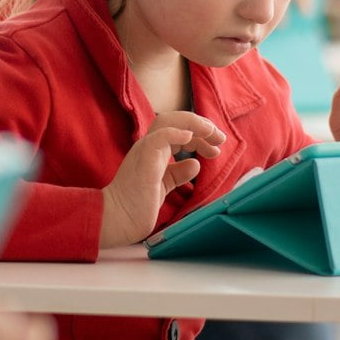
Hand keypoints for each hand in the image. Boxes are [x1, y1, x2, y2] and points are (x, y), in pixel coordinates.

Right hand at [101, 110, 224, 247]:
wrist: (118, 218)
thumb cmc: (137, 205)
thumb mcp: (163, 185)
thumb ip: (177, 173)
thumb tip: (195, 164)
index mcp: (152, 150)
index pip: (178, 130)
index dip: (200, 135)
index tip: (216, 148)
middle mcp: (148, 145)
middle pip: (175, 120)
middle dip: (201, 126)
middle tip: (220, 138)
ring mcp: (145, 149)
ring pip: (168, 121)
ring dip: (194, 125)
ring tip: (212, 134)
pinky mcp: (145, 157)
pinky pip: (160, 136)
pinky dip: (176, 133)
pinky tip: (191, 137)